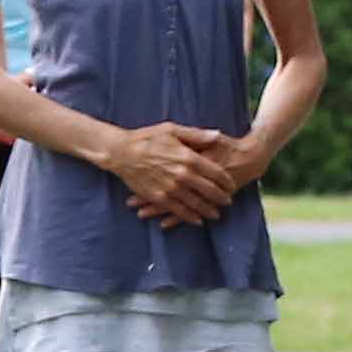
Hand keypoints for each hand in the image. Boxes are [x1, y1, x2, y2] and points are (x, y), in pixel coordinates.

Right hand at [106, 124, 238, 227]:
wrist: (120, 152)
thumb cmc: (146, 138)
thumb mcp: (172, 130)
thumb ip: (197, 135)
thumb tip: (217, 136)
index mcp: (189, 158)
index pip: (217, 173)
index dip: (227, 181)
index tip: (231, 185)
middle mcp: (183, 175)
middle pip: (210, 191)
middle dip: (221, 198)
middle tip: (227, 201)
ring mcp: (170, 188)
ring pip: (196, 203)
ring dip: (208, 210)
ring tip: (216, 214)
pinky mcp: (158, 197)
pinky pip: (178, 210)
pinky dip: (189, 217)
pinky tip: (197, 221)